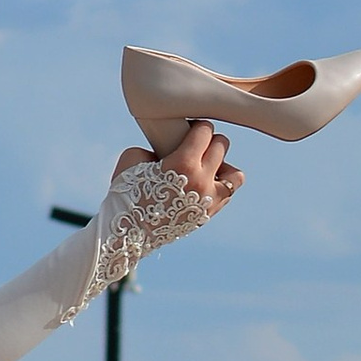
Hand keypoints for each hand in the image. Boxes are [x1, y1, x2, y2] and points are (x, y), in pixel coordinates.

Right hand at [116, 117, 241, 208]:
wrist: (128, 232)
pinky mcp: (209, 213)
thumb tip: (166, 144)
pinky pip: (229, 193)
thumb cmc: (126, 195)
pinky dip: (221, 186)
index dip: (197, 127)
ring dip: (222, 166)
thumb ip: (154, 145)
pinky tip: (205, 185)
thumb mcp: (132, 159)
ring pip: (234, 172)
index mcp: (183, 163)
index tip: (190, 130)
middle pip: (222, 145)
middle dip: (208, 143)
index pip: (206, 131)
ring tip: (206, 169)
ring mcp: (209, 199)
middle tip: (195, 148)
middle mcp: (201, 180)